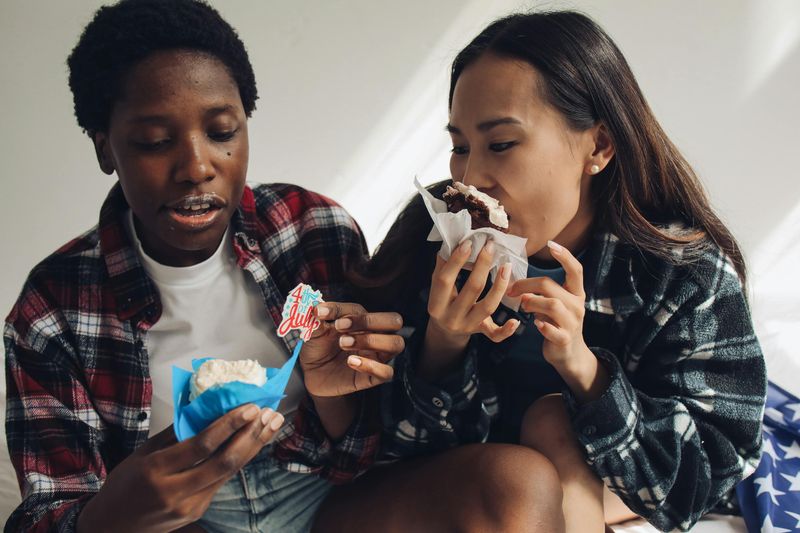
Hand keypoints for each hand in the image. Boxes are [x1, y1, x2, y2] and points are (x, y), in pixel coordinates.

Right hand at [77, 404, 282, 532]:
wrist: (111, 528)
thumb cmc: (124, 484)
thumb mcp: (143, 453)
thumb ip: (175, 433)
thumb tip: (206, 407)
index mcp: (156, 470)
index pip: (201, 445)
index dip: (229, 425)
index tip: (250, 407)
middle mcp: (175, 491)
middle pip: (223, 461)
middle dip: (251, 435)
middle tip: (269, 414)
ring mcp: (189, 506)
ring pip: (229, 472)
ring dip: (253, 447)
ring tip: (271, 425)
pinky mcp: (197, 513)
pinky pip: (221, 482)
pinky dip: (239, 460)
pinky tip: (252, 443)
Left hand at [299, 302, 403, 396]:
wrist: (313, 375)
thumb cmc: (319, 348)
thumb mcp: (315, 331)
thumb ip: (317, 319)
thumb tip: (314, 306)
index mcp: (362, 321)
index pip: (361, 309)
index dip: (339, 310)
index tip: (319, 313)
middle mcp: (375, 336)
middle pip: (394, 321)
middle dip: (369, 320)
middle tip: (340, 326)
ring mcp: (376, 356)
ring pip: (396, 344)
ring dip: (371, 340)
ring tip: (344, 343)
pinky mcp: (373, 377)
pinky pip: (387, 372)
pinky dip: (371, 366)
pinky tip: (351, 362)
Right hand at [427, 239, 517, 343]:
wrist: (445, 331)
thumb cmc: (443, 301)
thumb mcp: (438, 287)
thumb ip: (443, 266)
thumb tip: (452, 241)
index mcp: (436, 304)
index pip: (445, 280)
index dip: (456, 261)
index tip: (469, 243)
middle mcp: (451, 317)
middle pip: (471, 290)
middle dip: (483, 266)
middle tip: (490, 246)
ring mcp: (467, 326)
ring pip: (487, 308)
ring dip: (499, 286)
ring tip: (506, 266)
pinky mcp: (481, 333)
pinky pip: (495, 335)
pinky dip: (506, 330)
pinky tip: (515, 321)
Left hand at [507, 240, 587, 368]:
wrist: (569, 354)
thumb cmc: (557, 323)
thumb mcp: (555, 304)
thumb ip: (543, 292)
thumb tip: (516, 280)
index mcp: (576, 293)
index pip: (576, 270)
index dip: (565, 256)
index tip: (551, 244)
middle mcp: (577, 306)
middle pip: (551, 286)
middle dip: (527, 285)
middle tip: (511, 290)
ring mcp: (573, 323)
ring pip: (552, 305)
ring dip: (531, 302)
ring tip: (523, 306)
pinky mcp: (565, 339)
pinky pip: (553, 330)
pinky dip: (542, 326)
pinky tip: (535, 324)